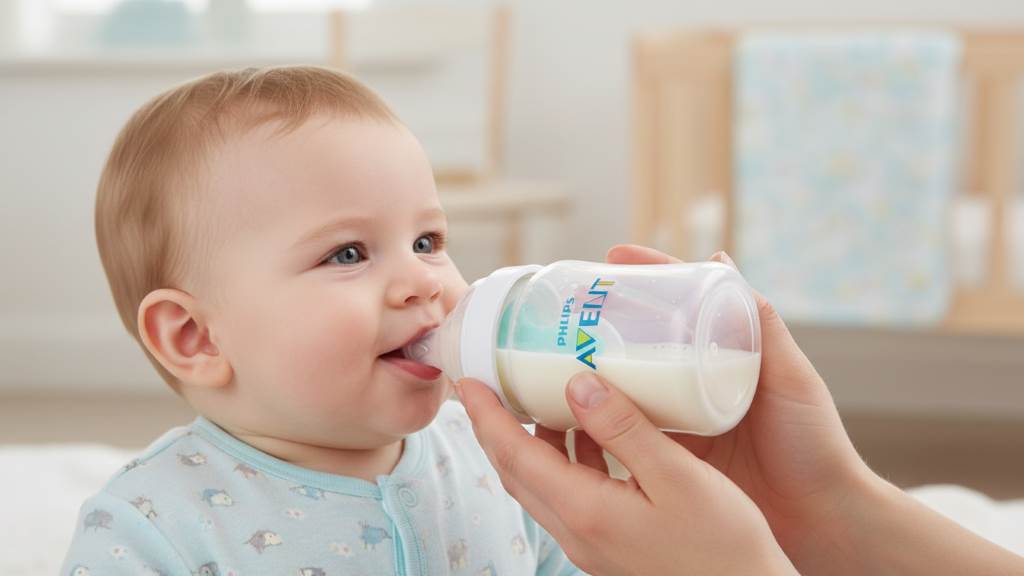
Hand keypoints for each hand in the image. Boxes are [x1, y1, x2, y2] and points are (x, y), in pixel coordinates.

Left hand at [456, 371, 796, 575]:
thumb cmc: (723, 546)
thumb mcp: (678, 477)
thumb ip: (624, 429)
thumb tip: (577, 386)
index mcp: (585, 511)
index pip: (514, 456)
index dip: (486, 416)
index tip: (468, 381)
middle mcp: (577, 532)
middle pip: (516, 472)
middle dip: (494, 428)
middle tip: (486, 386)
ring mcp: (591, 543)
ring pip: (540, 485)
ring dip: (526, 443)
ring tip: (531, 400)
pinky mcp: (609, 545)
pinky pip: (567, 495)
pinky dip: (561, 461)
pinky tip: (585, 436)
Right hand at [594, 245, 876, 571]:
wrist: (817, 518)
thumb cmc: (814, 445)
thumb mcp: (791, 378)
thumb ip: (765, 328)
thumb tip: (725, 262)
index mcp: (726, 355)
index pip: (681, 304)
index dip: (648, 276)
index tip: (612, 256)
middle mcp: (697, 382)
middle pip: (644, 340)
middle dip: (607, 318)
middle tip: (571, 304)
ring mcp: (681, 419)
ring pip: (628, 383)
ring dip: (594, 366)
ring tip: (558, 350)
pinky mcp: (670, 458)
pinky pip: (626, 431)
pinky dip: (598, 417)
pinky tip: (571, 408)